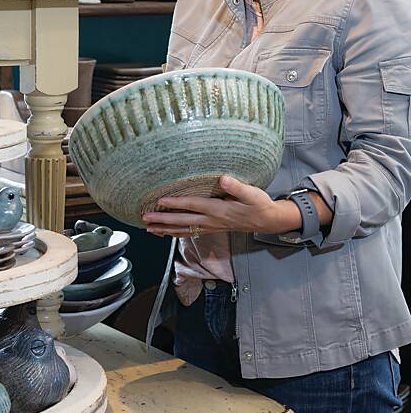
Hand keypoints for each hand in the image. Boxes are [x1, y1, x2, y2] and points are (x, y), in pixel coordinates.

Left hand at [141, 175, 298, 236]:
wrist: (267, 221)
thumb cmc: (259, 205)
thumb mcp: (252, 194)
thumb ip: (237, 187)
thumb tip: (223, 179)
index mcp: (218, 210)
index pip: (193, 205)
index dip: (176, 203)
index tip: (160, 201)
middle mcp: (211, 220)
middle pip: (183, 221)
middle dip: (163, 220)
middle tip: (145, 219)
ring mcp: (210, 226)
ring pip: (184, 230)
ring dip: (166, 229)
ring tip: (149, 228)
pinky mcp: (211, 228)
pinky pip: (190, 232)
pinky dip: (176, 233)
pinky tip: (166, 232)